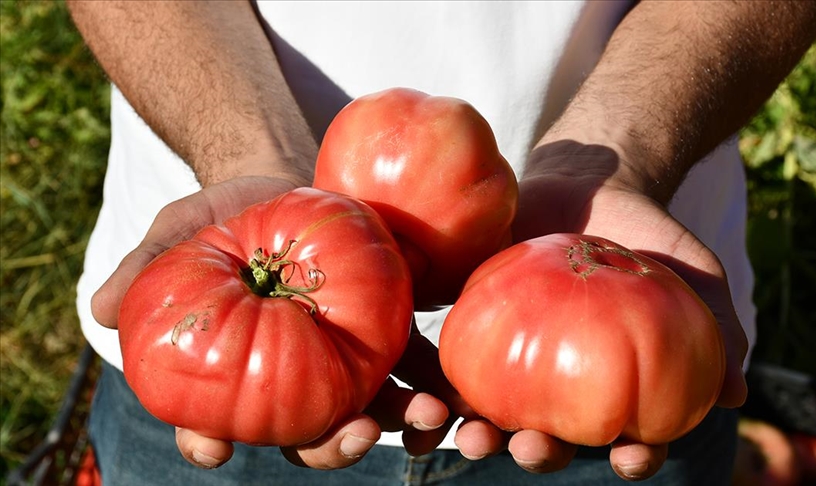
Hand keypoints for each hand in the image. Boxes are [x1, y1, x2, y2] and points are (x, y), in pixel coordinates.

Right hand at [91, 175, 453, 469]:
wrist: (283, 182)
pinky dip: (431, 380)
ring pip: (370, 409)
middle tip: (356, 435)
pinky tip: (451, 386)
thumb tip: (98, 308)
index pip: (214, 423)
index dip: (210, 440)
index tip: (215, 444)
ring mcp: (339, 360)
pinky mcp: (383, 329)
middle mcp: (289, 381)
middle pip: (308, 434)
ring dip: (399, 421)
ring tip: (425, 414)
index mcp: (234, 374)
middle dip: (334, 446)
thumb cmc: (222, 215)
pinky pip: (411, 363)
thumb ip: (147, 268)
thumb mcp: (178, 230)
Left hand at [451, 142, 747, 479]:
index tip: (628, 458)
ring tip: (469, 437)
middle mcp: (563, 381)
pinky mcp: (477, 321)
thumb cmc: (650, 235)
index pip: (627, 437)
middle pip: (548, 436)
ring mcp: (517, 354)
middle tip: (531, 448)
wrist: (591, 180)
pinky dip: (440, 382)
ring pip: (493, 411)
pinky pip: (455, 358)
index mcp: (615, 384)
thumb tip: (740, 397)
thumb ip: (718, 328)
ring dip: (479, 434)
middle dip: (538, 453)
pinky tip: (428, 394)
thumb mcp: (694, 274)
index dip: (631, 456)